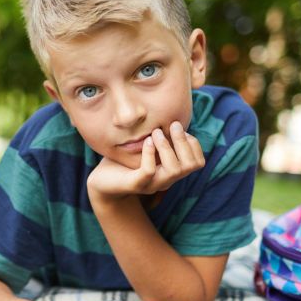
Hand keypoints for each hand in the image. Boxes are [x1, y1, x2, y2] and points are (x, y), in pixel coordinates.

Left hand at [88, 121, 204, 198]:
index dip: (192, 143)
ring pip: (174, 170)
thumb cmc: (126, 161)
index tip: (178, 129)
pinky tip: (146, 141)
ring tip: (155, 132)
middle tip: (171, 125)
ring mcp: (152, 184)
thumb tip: (175, 115)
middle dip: (183, 142)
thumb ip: (161, 136)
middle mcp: (166, 180)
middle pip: (191, 165)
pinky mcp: (135, 184)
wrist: (103, 181)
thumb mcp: (148, 146)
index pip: (198, 162)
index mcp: (172, 172)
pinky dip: (150, 153)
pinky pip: (149, 171)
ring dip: (167, 146)